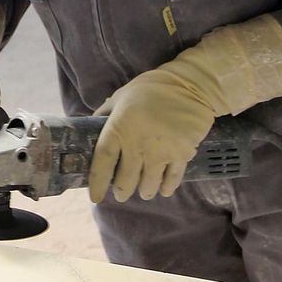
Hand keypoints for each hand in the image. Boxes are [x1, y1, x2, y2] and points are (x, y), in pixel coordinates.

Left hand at [88, 69, 217, 203]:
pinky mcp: (182, 155)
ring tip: (144, 191)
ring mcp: (161, 151)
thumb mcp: (121, 96)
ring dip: (145, 191)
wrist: (190, 85)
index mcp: (118, 129)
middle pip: (125, 181)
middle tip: (122, 194)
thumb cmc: (152, 88)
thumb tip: (91, 129)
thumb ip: (105, 114)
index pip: (102, 163)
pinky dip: (167, 188)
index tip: (95, 197)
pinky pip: (172, 180)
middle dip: (122, 191)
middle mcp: (137, 144)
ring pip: (148, 185)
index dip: (97, 183)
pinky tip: (164, 189)